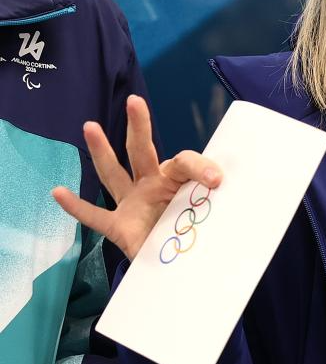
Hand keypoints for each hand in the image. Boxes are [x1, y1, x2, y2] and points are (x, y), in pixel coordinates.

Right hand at [52, 95, 221, 260]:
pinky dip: (76, 207)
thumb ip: (219, 206)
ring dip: (101, 152)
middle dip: (139, 126)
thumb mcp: (214, 216)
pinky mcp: (119, 227)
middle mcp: (152, 186)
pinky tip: (57, 192)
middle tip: (134, 101)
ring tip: (90, 126)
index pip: (185, 162)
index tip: (217, 180)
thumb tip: (229, 197)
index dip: (201, 167)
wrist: (184, 262)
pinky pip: (94, 216)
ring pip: (113, 174)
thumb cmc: (200, 233)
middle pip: (142, 151)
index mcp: (178, 180)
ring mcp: (133, 204)